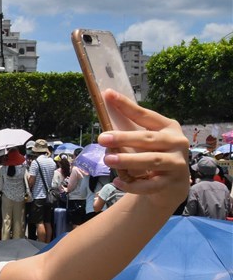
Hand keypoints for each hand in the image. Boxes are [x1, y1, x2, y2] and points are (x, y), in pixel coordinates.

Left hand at [97, 90, 188, 208]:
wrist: (172, 184)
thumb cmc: (153, 155)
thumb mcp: (146, 141)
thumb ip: (130, 130)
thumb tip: (105, 112)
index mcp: (168, 127)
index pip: (144, 115)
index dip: (126, 105)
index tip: (108, 95)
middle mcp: (176, 142)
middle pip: (147, 139)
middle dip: (124, 138)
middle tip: (102, 138)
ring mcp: (177, 163)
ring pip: (151, 160)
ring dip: (128, 160)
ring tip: (108, 159)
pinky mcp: (172, 182)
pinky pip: (151, 185)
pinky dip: (133, 185)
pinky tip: (117, 182)